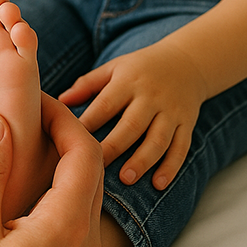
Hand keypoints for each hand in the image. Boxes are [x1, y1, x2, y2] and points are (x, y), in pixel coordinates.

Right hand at [0, 95, 103, 246]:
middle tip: (32, 111)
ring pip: (88, 192)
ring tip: (29, 139)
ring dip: (67, 159)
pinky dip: (62, 186)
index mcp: (65, 225)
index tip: (36, 99)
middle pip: (93, 168)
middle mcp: (83, 241)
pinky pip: (78, 214)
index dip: (64, 117)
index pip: (85, 152)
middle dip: (68, 131)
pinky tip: (28, 184)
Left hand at [59, 42, 207, 189]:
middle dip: (115, 146)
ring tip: (126, 179)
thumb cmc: (139, 68)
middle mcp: (150, 96)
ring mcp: (171, 111)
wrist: (186, 62)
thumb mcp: (113, 68)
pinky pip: (181, 147)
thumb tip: (59, 101)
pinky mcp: (187, 123)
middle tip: (98, 166)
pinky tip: (159, 184)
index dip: (90, 122)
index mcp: (128, 81)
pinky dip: (171, 166)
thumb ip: (87, 84)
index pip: (106, 104)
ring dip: (143, 160)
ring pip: (158, 138)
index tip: (73, 141)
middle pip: (132, 124)